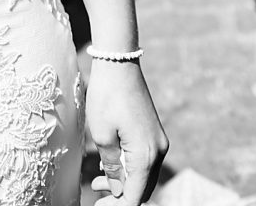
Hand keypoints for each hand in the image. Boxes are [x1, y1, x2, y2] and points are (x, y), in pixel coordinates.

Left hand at [86, 60, 166, 203]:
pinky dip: (129, 168)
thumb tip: (117, 190)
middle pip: (142, 189)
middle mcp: (158, 151)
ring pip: (144, 176)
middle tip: (97, 194)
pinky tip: (110, 165)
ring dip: (124, 183)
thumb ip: (111, 167)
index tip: (98, 205)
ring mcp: (158, 141)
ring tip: (98, 180)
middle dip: (120, 196)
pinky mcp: (154, 133)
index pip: (134, 196)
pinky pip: (145, 160)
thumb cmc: (107, 96)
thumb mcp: (102, 135)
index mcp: (146, 155)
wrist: (119, 63)